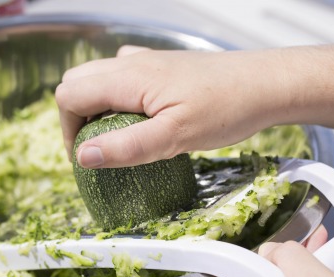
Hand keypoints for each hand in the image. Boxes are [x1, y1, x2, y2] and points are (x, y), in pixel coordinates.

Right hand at [56, 37, 333, 168]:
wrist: (265, 84)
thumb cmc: (227, 108)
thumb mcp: (176, 136)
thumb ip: (128, 146)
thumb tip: (84, 156)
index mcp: (127, 78)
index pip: (70, 97)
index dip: (68, 130)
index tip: (86, 160)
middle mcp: (131, 62)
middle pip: (78, 83)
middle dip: (76, 118)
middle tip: (98, 150)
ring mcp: (147, 60)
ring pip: (99, 78)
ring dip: (96, 107)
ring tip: (117, 137)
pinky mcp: (163, 66)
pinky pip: (124, 75)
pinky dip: (117, 97)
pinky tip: (139, 115)